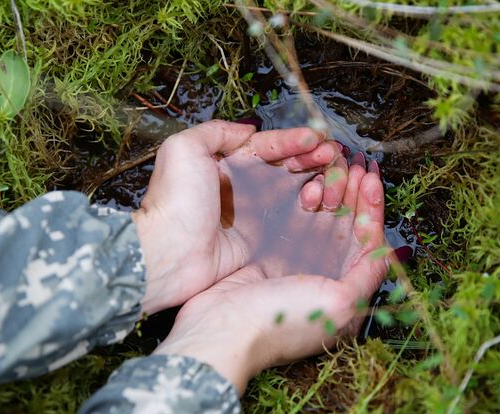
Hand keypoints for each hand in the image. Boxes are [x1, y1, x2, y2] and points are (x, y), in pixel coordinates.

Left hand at [131, 120, 337, 314]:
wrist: (168, 254)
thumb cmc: (175, 202)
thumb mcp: (184, 149)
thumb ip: (216, 131)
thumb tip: (247, 130)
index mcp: (223, 163)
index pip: (265, 146)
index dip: (292, 140)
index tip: (315, 137)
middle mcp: (239, 186)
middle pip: (283, 167)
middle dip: (310, 158)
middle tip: (331, 155)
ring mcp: (251, 213)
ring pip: (291, 191)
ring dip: (314, 180)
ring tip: (330, 177)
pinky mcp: (259, 238)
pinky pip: (289, 220)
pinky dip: (309, 210)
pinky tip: (324, 200)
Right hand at [154, 162, 386, 393]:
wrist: (220, 330)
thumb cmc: (280, 322)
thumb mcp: (339, 304)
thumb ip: (368, 275)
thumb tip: (390, 251)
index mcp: (347, 294)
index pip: (369, 244)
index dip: (372, 210)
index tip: (371, 180)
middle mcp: (326, 280)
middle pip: (347, 229)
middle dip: (354, 196)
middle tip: (354, 165)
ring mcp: (298, 268)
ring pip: (322, 223)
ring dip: (331, 195)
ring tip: (333, 169)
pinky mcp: (272, 258)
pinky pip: (295, 224)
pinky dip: (304, 204)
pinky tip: (308, 186)